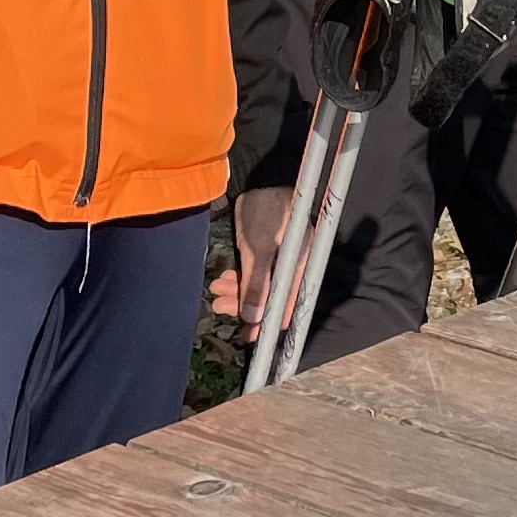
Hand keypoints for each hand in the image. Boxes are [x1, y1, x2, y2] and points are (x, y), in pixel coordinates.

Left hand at [215, 184, 290, 327]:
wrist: (262, 180)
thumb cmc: (269, 211)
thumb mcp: (259, 249)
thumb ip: (257, 284)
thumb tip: (253, 317)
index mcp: (299, 270)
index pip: (286, 307)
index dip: (267, 324)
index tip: (249, 336)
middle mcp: (293, 269)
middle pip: (270, 299)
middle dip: (244, 305)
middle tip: (219, 305)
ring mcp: (280, 261)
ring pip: (258, 286)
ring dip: (237, 291)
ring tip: (216, 288)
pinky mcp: (267, 253)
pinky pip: (253, 273)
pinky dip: (238, 278)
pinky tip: (223, 278)